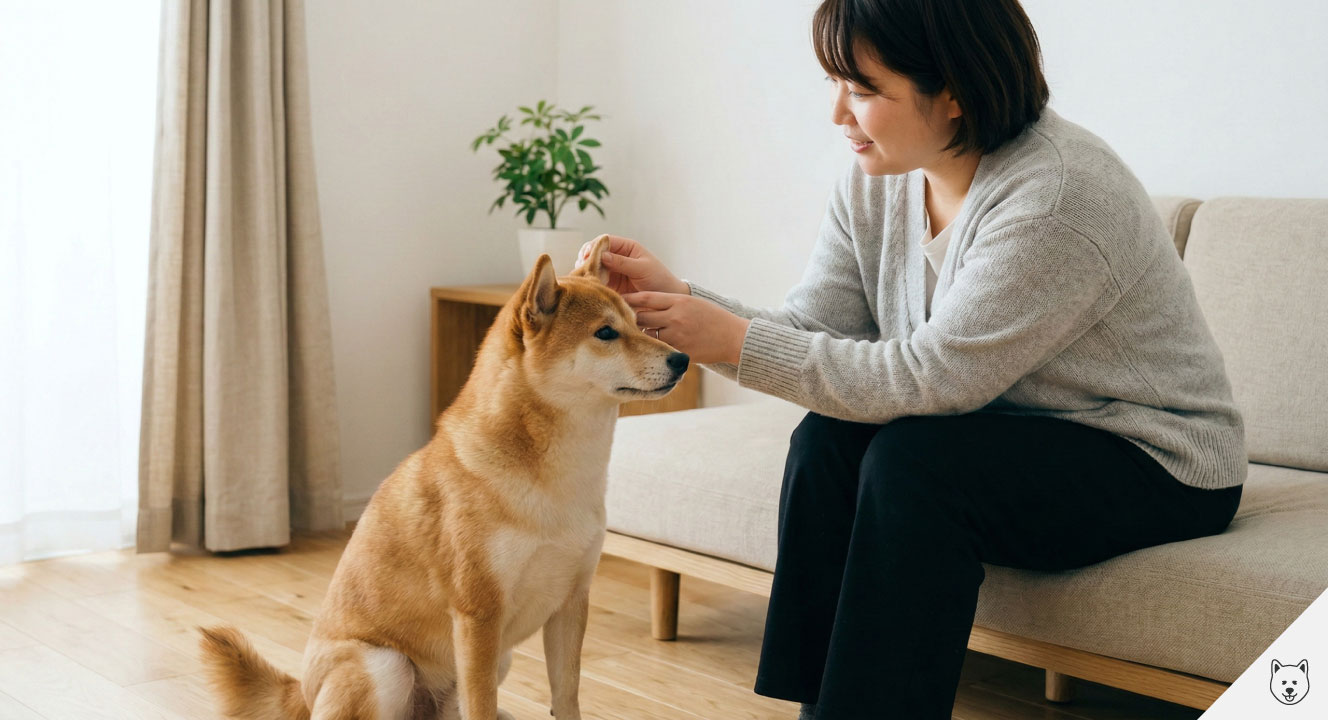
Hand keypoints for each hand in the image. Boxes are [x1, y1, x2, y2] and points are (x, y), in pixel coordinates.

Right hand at [574, 235, 689, 296]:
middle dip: (585, 257)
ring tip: (583, 276)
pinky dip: (589, 281)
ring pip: (592, 266)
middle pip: (595, 252)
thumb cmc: (659, 280)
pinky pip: (595, 280)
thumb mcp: (642, 269)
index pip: (605, 241)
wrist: (665, 301)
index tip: (587, 255)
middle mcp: (617, 257)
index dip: (594, 246)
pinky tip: (587, 285)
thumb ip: (622, 262)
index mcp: (627, 248)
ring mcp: (612, 271)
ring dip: (586, 269)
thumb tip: (601, 255)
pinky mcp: (609, 285)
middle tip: (581, 266)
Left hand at [623, 291, 750, 364]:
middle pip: (641, 316)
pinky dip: (650, 351)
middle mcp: (675, 316)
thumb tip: (642, 304)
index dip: (627, 299)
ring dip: (636, 337)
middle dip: (626, 319)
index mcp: (678, 300)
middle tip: (611, 323)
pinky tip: (642, 354)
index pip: (645, 297)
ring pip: (647, 335)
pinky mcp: (681, 350)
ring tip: (623, 340)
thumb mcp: (691, 303)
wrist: (733, 337)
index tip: (613, 301)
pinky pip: (659, 351)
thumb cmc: (712, 318)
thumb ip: (669, 303)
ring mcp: (677, 334)